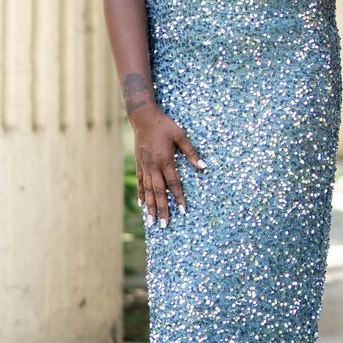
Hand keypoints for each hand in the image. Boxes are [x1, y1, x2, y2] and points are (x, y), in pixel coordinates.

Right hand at [132, 108, 203, 227]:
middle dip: (163, 209)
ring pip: (147, 190)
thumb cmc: (164, 125)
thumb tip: (204, 167)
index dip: (178, 197)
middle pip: (159, 192)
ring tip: (151, 221)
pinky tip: (142, 204)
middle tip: (165, 225)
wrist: (143, 117)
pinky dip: (141, 194)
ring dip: (150, 206)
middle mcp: (153, 166)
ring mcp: (144, 166)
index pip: (174, 184)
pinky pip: (140, 182)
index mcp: (165, 160)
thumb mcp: (181, 135)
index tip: (182, 211)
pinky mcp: (139, 164)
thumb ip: (191, 152)